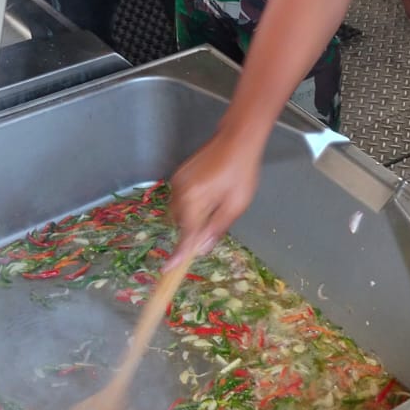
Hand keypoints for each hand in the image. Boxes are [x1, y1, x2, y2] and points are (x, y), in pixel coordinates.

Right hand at [170, 131, 262, 257]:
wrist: (236, 139)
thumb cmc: (241, 172)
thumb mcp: (237, 204)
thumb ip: (217, 227)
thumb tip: (202, 248)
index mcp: (195, 200)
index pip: (185, 234)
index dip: (179, 254)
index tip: (168, 270)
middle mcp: (180, 192)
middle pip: (180, 224)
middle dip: (193, 229)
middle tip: (215, 220)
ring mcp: (177, 182)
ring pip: (178, 211)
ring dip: (192, 216)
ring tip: (216, 202)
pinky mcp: (179, 175)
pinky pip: (180, 198)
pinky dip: (191, 203)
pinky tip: (209, 193)